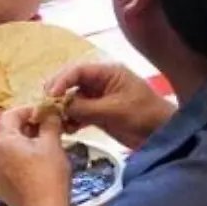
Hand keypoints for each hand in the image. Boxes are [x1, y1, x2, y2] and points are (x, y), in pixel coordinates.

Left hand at [0, 106, 70, 205]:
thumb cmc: (49, 176)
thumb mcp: (52, 144)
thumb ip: (49, 122)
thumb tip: (49, 110)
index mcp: (2, 141)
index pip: (11, 114)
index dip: (29, 110)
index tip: (45, 113)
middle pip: (8, 132)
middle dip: (27, 127)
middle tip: (48, 129)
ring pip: (8, 149)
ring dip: (24, 144)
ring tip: (45, 147)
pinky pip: (7, 165)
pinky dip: (20, 160)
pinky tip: (36, 165)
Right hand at [47, 62, 173, 149]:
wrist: (161, 134)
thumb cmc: (143, 115)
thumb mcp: (113, 110)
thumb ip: (86, 107)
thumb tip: (60, 106)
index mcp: (107, 72)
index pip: (77, 71)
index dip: (61, 81)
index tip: (50, 95)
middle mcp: (100, 83)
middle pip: (71, 83)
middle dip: (57, 95)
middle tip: (45, 108)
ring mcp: (99, 99)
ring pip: (73, 100)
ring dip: (63, 110)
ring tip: (54, 122)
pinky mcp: (99, 114)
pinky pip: (79, 114)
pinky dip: (72, 121)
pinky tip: (67, 130)